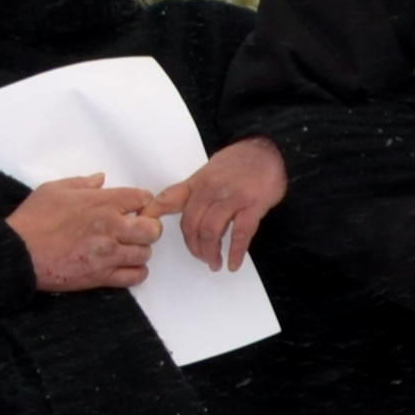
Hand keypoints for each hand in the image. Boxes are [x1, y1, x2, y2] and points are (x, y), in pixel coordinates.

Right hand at [9, 173, 158, 294]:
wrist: (18, 253)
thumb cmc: (33, 220)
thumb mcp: (54, 189)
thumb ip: (82, 183)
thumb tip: (100, 179)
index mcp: (102, 203)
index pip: (142, 199)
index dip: (142, 202)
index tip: (134, 207)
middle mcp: (111, 228)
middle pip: (152, 229)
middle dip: (148, 227)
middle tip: (136, 229)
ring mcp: (108, 255)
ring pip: (145, 254)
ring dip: (139, 250)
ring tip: (126, 248)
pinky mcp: (101, 276)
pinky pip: (135, 276)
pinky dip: (135, 271)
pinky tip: (124, 265)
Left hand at [165, 135, 287, 271]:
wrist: (270, 150)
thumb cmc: (239, 162)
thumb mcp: (210, 171)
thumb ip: (194, 190)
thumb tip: (179, 210)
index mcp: (198, 182)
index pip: (169, 199)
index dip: (153, 215)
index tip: (145, 232)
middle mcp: (211, 189)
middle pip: (191, 224)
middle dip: (193, 246)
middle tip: (199, 257)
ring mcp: (232, 197)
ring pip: (211, 231)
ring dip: (210, 252)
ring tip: (214, 263)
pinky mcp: (253, 205)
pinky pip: (240, 234)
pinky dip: (236, 253)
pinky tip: (233, 263)